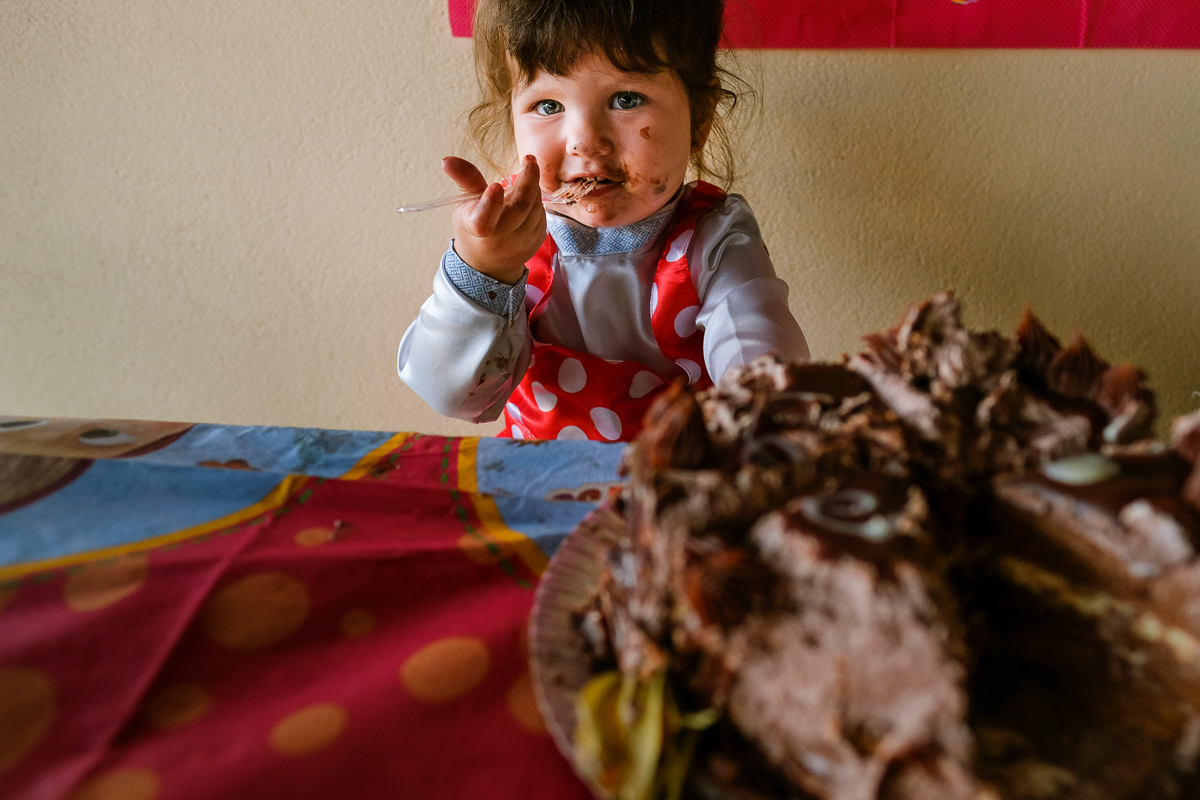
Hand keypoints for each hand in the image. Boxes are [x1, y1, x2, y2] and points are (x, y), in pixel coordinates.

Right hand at [442, 155, 545, 284]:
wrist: (488, 264)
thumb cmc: (473, 228)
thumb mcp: (465, 205)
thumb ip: (465, 180)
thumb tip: (447, 160)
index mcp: (478, 229)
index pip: (483, 219)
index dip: (490, 203)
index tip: (496, 185)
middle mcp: (501, 240)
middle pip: (520, 207)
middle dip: (528, 180)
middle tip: (529, 160)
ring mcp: (522, 243)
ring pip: (534, 208)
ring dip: (533, 189)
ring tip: (526, 177)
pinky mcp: (537, 242)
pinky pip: (541, 215)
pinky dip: (536, 201)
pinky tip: (529, 196)